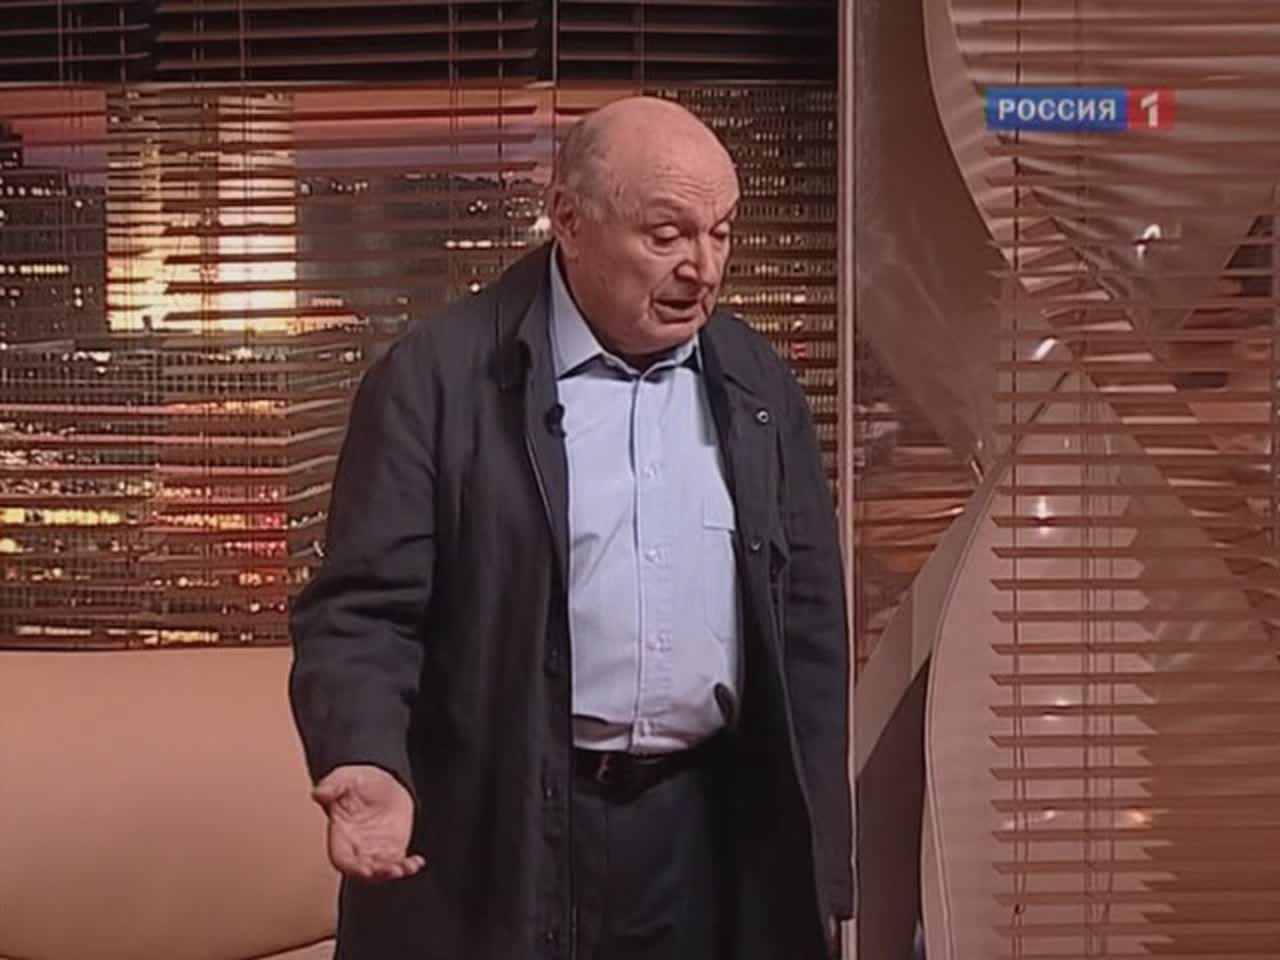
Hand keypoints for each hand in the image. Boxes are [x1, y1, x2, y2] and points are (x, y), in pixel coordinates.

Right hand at [312, 764, 425, 881]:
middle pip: (363, 871)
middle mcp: (357, 847)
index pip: (342, 859)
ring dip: (393, 873)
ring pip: (381, 871)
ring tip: (405, 868)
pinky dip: (408, 866)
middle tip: (391, 870)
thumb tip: (319, 793)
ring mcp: (375, 850)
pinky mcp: (392, 849)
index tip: (364, 870)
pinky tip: (416, 863)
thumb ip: (332, 785)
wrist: (383, 783)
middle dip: (376, 875)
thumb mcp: (344, 778)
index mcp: (340, 834)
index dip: (352, 868)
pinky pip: (399, 863)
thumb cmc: (359, 782)